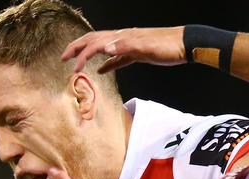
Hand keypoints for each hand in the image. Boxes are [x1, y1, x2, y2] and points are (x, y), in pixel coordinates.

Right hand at [61, 26, 185, 73]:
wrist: (185, 45)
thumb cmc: (168, 46)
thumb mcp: (146, 47)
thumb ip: (125, 47)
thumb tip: (104, 48)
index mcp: (122, 37)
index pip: (95, 43)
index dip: (81, 54)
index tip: (71, 67)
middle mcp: (123, 38)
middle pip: (94, 41)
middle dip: (77, 49)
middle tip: (63, 59)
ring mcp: (129, 46)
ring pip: (103, 48)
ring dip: (88, 55)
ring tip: (77, 63)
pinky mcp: (136, 54)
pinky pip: (116, 59)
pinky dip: (106, 64)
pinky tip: (101, 70)